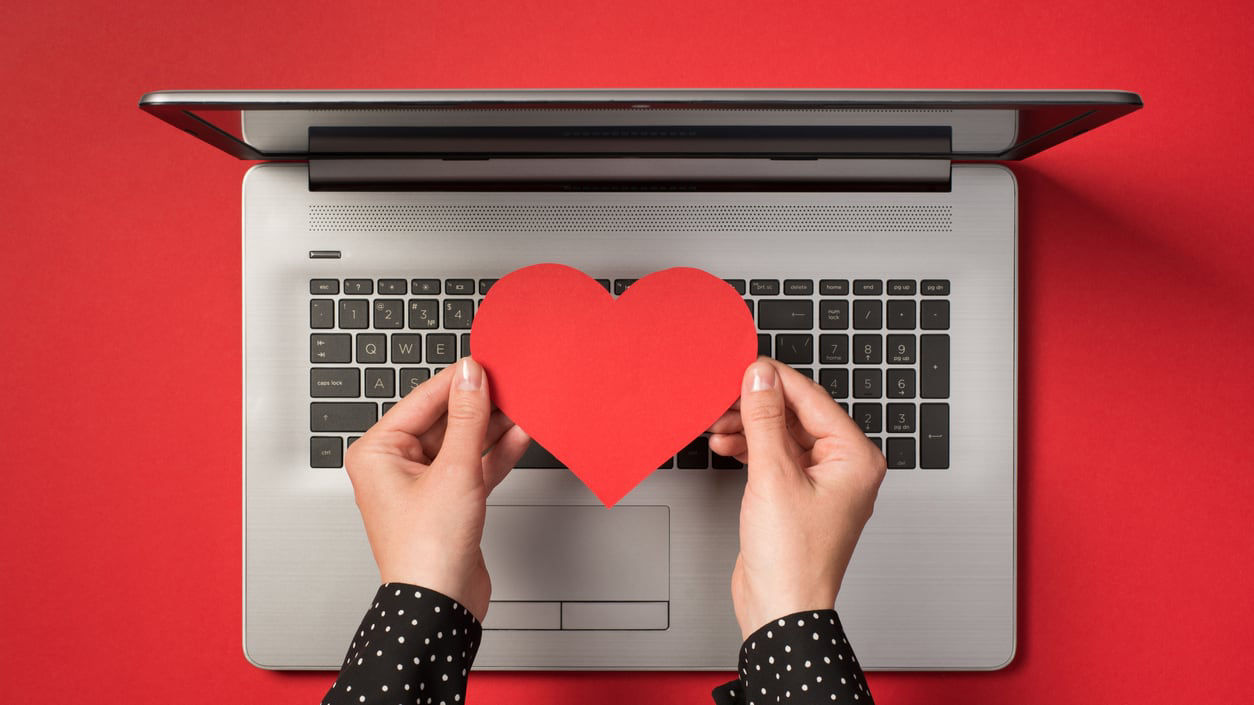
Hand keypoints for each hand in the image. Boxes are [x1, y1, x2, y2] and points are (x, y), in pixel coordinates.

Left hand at [343, 358, 530, 621]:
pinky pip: (472, 465)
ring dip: (492, 427)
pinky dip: (495, 453)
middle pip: (443, 419)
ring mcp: (422, 484)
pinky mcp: (448, 501)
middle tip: (510, 383)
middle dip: (479, 404)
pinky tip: (519, 436)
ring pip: (461, 442)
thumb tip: (471, 376)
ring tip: (522, 405)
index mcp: (377, 452)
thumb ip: (467, 417)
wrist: (439, 606)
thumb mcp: (454, 470)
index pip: (422, 400)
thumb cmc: (427, 552)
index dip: (457, 380)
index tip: (486, 362)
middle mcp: (394, 466)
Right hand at [709, 358, 886, 638]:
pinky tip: (726, 445)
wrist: (781, 611)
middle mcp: (845, 468)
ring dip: (749, 427)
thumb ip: (764, 419)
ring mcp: (821, 483)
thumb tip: (760, 378)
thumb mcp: (773, 476)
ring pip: (782, 435)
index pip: (813, 399)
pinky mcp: (798, 496)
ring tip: (718, 425)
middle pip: (797, 415)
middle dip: (756, 407)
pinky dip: (750, 449)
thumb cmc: (792, 561)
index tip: (744, 367)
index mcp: (856, 458)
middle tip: (722, 398)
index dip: (775, 380)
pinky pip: (775, 457)